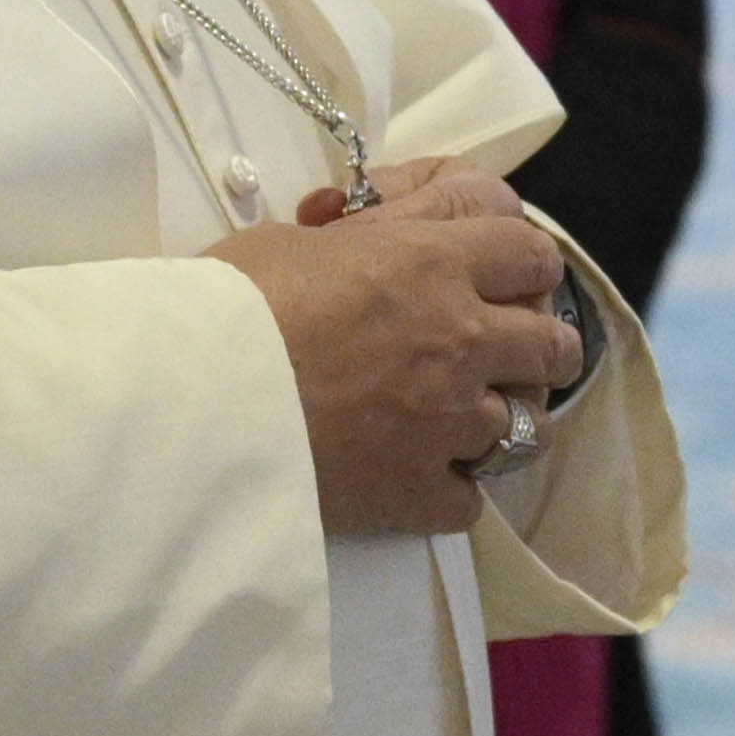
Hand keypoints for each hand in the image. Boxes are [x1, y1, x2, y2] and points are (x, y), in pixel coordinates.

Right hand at [211, 163, 578, 536]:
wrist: (180, 400)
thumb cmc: (225, 306)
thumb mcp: (296, 240)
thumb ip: (368, 235)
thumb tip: (384, 233)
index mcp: (433, 262)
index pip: (531, 251)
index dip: (523, 264)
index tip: (506, 276)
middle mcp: (459, 338)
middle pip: (554, 344)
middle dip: (536, 347)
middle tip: (505, 353)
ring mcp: (446, 420)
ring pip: (530, 429)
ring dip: (504, 422)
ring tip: (466, 422)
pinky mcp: (415, 492)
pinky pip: (472, 502)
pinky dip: (451, 492)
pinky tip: (419, 479)